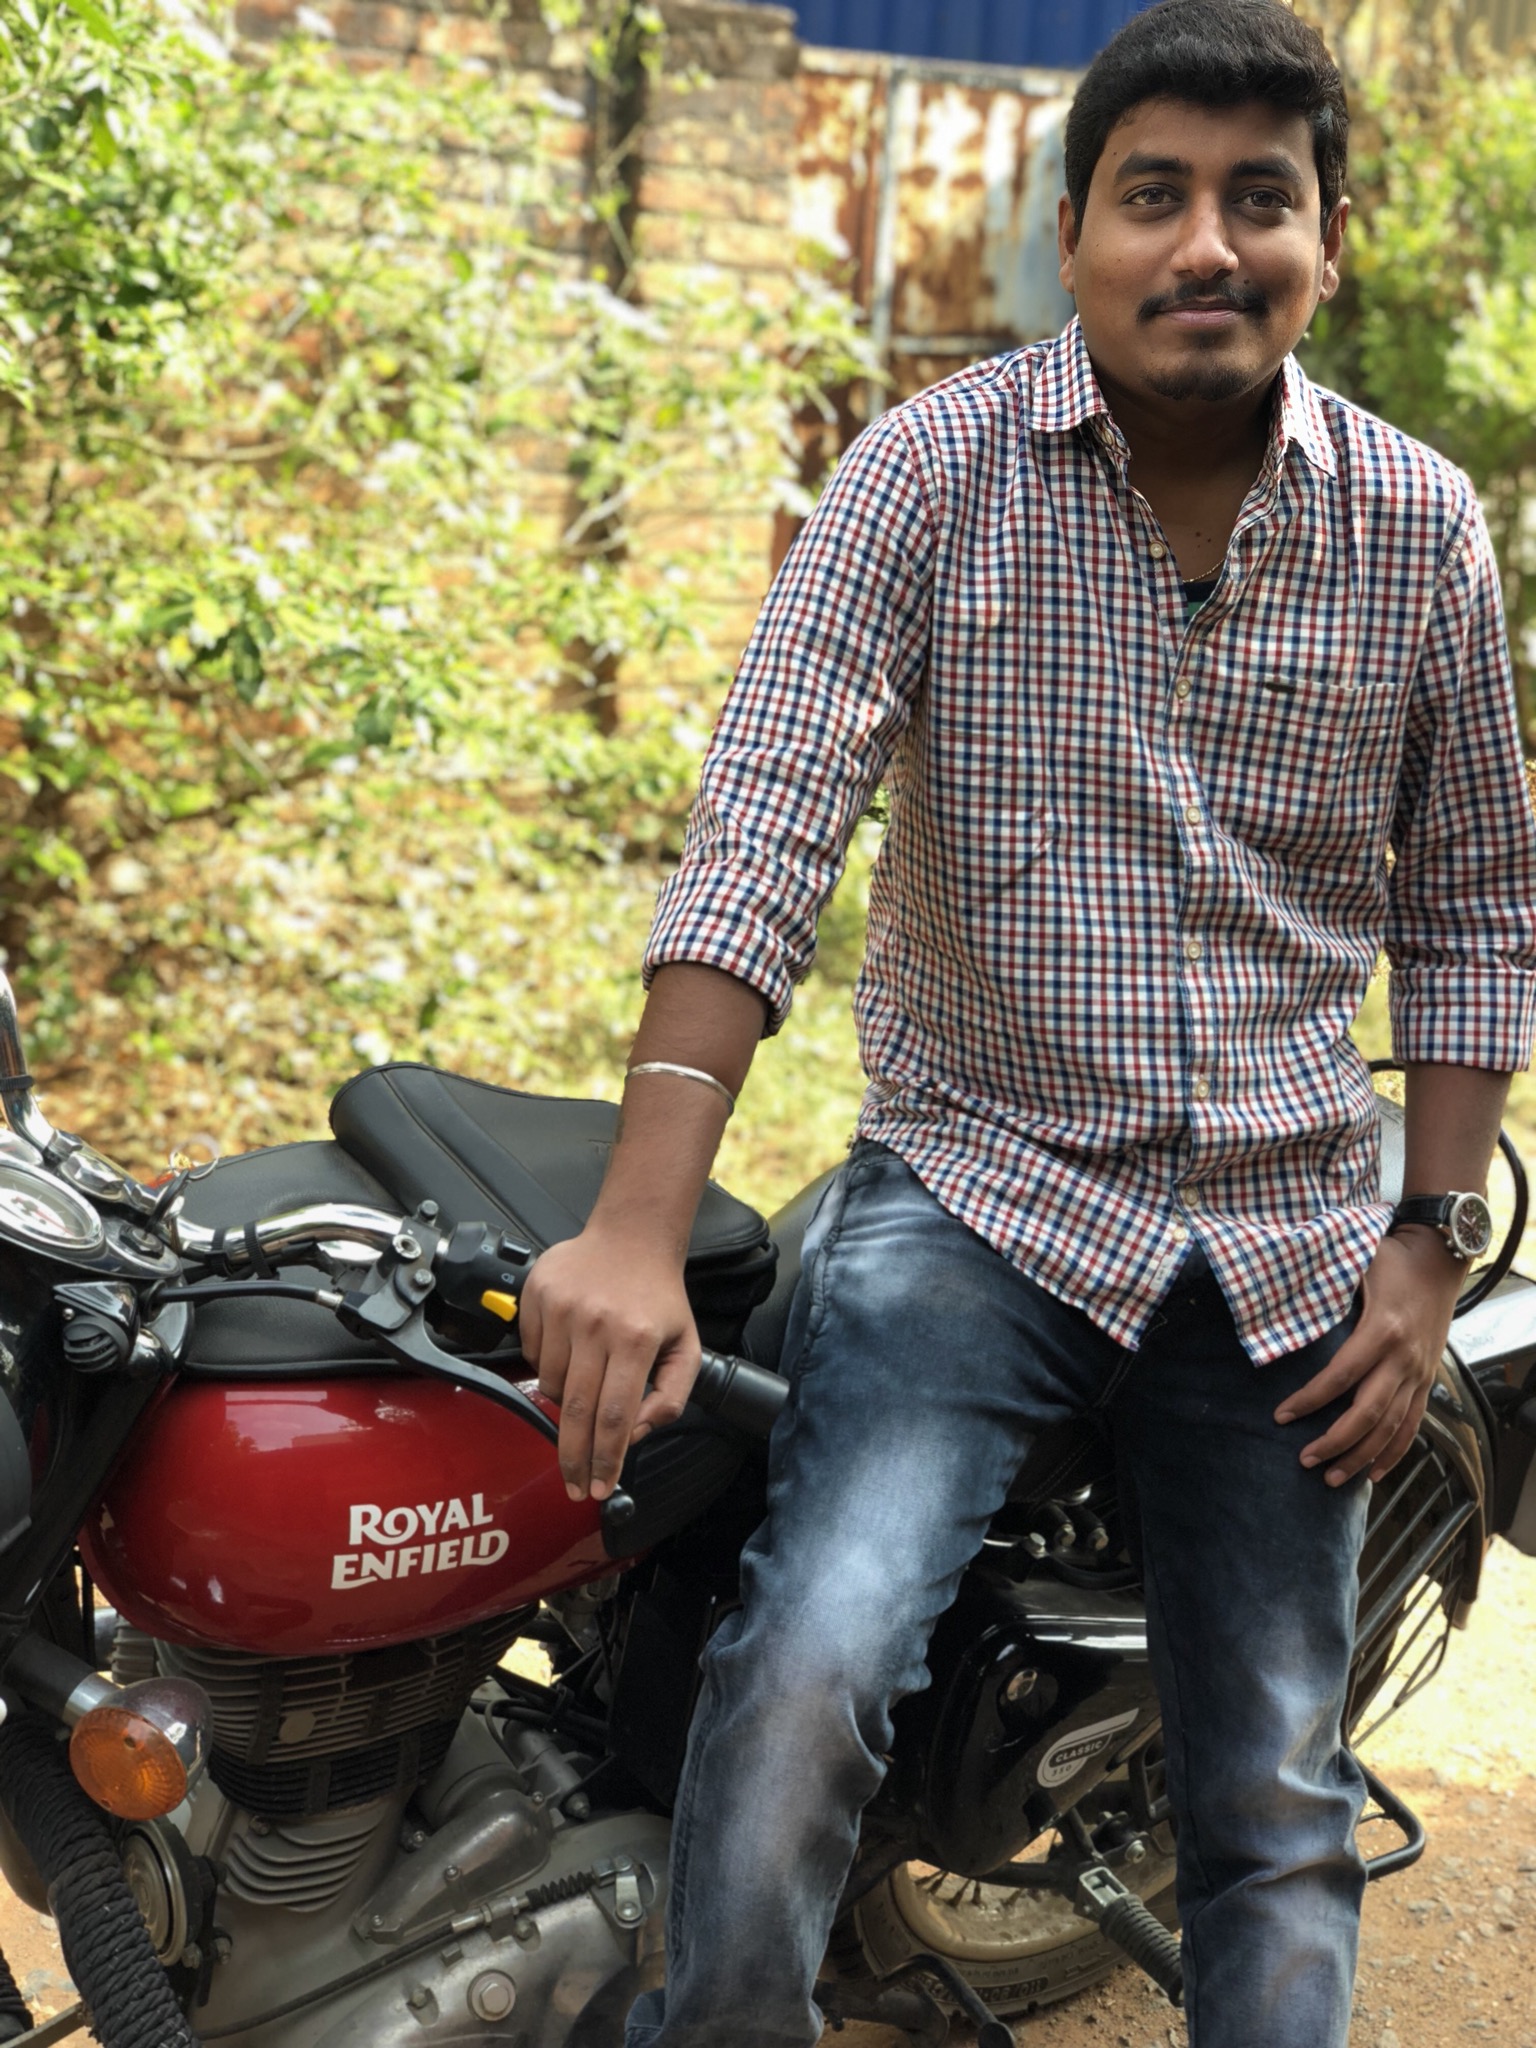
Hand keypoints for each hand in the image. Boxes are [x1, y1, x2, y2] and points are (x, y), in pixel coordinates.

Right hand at [518, 1224, 701, 1502]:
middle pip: (575, 1411)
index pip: (615, 1417)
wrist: (632, 1236)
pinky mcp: (536, 1297)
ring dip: (562, 1402)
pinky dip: (546, 1366)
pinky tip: (569, 1351)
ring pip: (549, 1384)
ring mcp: (561, 1309)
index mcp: (637, 1340)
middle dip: (573, 1459)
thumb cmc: (659, 1297)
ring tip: (584, 1384)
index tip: (599, 1490)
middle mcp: (596, 1325)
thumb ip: (671, 1398)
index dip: (605, 1461)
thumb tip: (634, 1435)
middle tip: (574, 1486)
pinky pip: (531, 1354)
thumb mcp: (686, 1348)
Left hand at [1273, 1228, 1463, 1486]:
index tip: (1281, 1416)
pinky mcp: (1427, 1380)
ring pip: (1392, 1427)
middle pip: (1369, 1413)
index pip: (1340, 1376)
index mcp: (1381, 1330)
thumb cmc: (1389, 1259)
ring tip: (1331, 1478)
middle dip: (1335, 1442)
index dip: (1310, 1400)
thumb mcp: (1352, 1264)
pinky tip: (1374, 1473)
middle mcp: (1403, 1358)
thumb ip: (1321, 1288)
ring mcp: (1419, 1372)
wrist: (1439, 1259)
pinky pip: (1413, 1424)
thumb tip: (1274, 1305)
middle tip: (1304, 1460)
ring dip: (1362, 1457)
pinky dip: (1394, 1452)